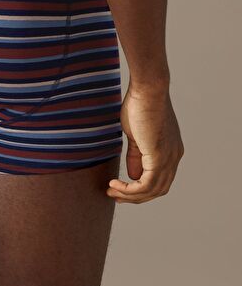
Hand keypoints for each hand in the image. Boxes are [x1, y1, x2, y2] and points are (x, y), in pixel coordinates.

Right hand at [107, 81, 183, 203]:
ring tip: (111, 191)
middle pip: (157, 190)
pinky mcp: (159, 157)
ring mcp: (168, 159)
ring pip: (151, 191)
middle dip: (135, 196)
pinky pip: (145, 185)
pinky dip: (129, 190)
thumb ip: (136, 155)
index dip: (140, 188)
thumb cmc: (140, 103)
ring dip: (129, 195)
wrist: (148, 89)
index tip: (119, 187)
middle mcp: (173, 157)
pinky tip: (115, 185)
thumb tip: (133, 174)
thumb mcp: (136, 134)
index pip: (159, 179)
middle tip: (114, 195)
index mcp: (170, 150)